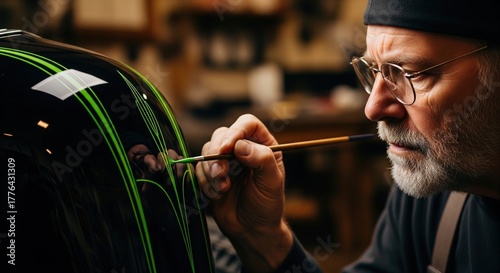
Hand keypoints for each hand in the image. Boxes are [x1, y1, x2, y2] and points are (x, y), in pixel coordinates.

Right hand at [195, 114, 292, 271]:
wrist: (251, 229)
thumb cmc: (267, 205)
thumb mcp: (272, 182)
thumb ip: (262, 160)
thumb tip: (240, 145)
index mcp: (262, 144)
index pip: (247, 124)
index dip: (235, 132)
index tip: (226, 149)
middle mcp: (242, 147)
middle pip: (222, 135)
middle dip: (218, 156)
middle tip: (222, 176)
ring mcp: (225, 160)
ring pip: (207, 150)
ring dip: (211, 172)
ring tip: (223, 190)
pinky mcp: (210, 173)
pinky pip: (199, 168)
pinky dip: (204, 182)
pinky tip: (217, 195)